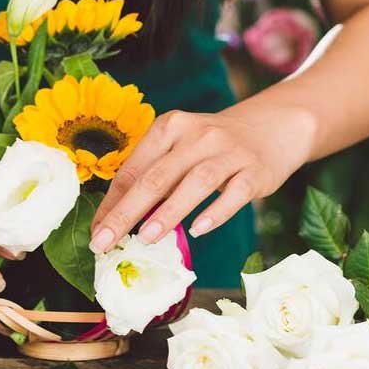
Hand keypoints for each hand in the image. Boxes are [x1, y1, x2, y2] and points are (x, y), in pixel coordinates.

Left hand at [88, 105, 314, 252]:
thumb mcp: (180, 148)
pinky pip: (234, 194)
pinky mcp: (255, 170)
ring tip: (146, 238)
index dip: (112, 203)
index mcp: (170, 127)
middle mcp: (197, 135)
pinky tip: (198, 230)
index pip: (133, 168)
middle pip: (156, 176)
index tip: (95, 233)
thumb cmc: (212, 146)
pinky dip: (215, 212)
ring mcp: (228, 152)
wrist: (272, 127)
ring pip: (195, 182)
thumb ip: (154, 176)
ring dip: (168, 211)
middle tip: (105, 242)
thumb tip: (118, 219)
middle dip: (127, 212)